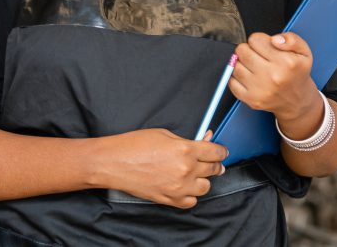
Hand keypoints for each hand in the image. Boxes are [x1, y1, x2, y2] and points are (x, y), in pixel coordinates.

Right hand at [93, 129, 226, 208]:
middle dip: (214, 164)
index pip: (216, 152)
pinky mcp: (169, 199)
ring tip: (195, 173)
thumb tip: (204, 141)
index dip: (221, 151)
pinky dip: (191, 195)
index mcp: (185, 149)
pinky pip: (191, 201)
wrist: (114, 162)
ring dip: (203, 180)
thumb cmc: (135, 144)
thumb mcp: (165, 134)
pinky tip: (185, 186)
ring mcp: (178, 187)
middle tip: (211, 161)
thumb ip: (187, 140)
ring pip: (205, 187)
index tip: (222, 151)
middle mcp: (185, 170)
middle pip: (213, 169)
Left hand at [229, 32, 318, 123]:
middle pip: (242, 51)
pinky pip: (231, 81)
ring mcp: (261, 90)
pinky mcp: (251, 99)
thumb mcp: (304, 52)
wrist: (297, 101)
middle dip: (248, 49)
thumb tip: (274, 39)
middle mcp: (273, 76)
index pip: (255, 39)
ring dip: (242, 63)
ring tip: (253, 66)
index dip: (259, 40)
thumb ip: (292, 39)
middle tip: (257, 55)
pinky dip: (236, 77)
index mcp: (286, 62)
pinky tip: (248, 76)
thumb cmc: (297, 74)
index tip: (264, 46)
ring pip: (235, 65)